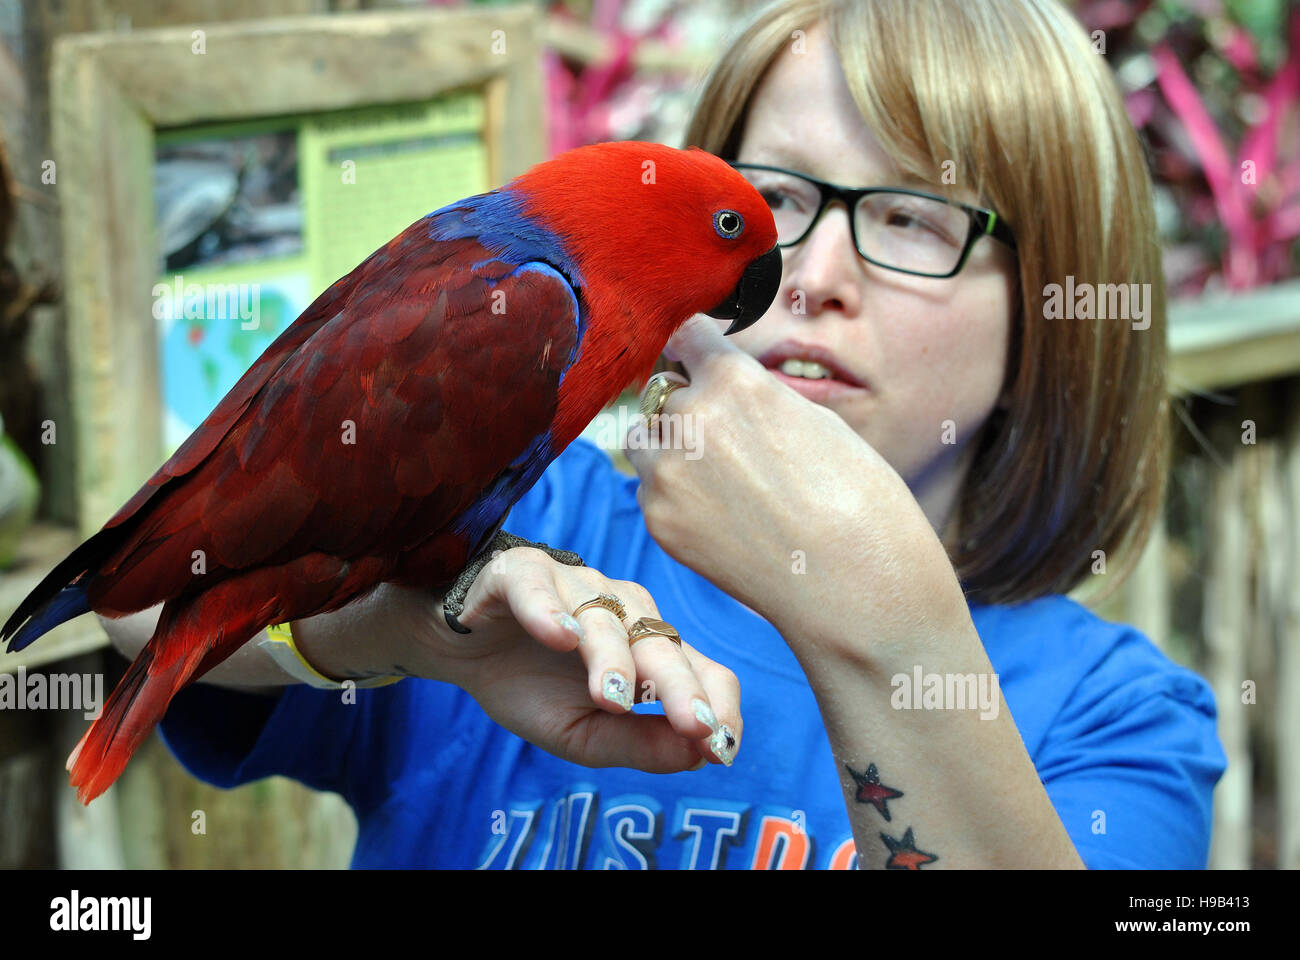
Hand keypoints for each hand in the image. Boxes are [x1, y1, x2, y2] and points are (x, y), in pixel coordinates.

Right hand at [383, 548, 740, 772]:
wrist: (459, 648)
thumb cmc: (528, 685)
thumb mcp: (582, 733)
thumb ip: (637, 744)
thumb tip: (699, 757)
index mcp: (650, 649)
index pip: (703, 670)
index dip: (717, 706)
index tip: (719, 750)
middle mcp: (625, 611)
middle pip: (662, 644)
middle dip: (679, 687)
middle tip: (690, 725)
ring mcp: (577, 586)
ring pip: (606, 618)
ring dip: (612, 657)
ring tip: (612, 697)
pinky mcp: (523, 572)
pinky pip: (541, 587)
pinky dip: (551, 610)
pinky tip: (559, 637)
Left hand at [625, 316, 959, 648]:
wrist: (854, 580)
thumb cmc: (855, 496)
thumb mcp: (812, 419)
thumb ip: (754, 397)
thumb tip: (721, 390)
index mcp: (734, 379)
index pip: (686, 334)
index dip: (694, 347)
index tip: (697, 356)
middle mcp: (691, 417)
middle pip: (663, 391)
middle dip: (688, 406)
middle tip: (728, 442)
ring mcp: (667, 472)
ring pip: (644, 439)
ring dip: (668, 448)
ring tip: (718, 479)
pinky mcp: (658, 518)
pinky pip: (648, 489)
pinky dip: (672, 495)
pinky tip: (720, 517)